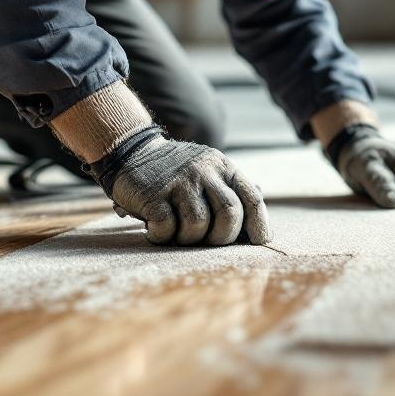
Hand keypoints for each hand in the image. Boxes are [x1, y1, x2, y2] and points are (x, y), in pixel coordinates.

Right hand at [92, 129, 270, 245]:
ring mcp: (178, 181)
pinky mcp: (153, 193)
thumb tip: (261, 226)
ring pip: (198, 224)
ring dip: (189, 239)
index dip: (259, 224)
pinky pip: (167, 227)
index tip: (258, 243)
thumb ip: (232, 194)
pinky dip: (162, 236)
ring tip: (178, 233)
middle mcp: (203, 170)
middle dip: (222, 237)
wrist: (132, 153)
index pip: (251, 198)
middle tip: (207, 242)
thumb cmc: (177, 175)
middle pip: (229, 213)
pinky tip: (156, 230)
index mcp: (223, 167)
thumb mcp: (209, 173)